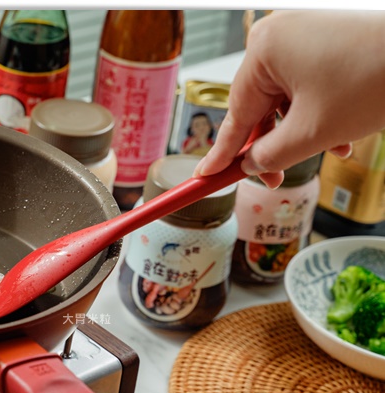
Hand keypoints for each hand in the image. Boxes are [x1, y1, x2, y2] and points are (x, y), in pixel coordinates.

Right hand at [196, 10, 384, 187]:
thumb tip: (250, 166)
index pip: (235, 114)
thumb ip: (269, 156)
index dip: (222, 152)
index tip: (205, 176)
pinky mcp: (327, 40)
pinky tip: (338, 137)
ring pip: (287, 99)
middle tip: (273, 179)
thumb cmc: (373, 80)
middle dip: (272, 145)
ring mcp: (304, 34)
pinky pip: (308, 84)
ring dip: (300, 133)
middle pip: (260, 106)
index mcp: (262, 50)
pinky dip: (318, 113)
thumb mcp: (311, 133)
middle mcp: (278, 36)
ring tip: (325, 152)